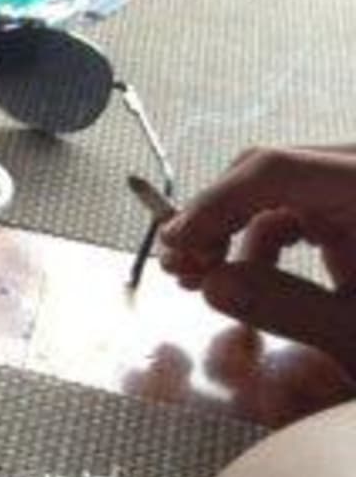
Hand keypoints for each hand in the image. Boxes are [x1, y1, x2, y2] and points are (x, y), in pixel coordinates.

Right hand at [160, 146, 355, 378]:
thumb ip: (284, 306)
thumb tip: (211, 283)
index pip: (275, 170)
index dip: (213, 205)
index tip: (175, 246)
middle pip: (271, 172)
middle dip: (218, 218)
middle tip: (181, 269)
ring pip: (278, 190)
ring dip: (236, 232)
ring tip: (206, 279)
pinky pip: (300, 208)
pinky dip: (266, 240)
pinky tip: (249, 278)